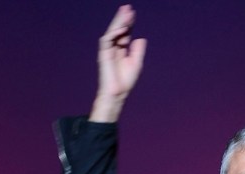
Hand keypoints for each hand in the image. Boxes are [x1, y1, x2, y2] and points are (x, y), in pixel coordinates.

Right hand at [90, 4, 147, 121]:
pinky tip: (122, 29)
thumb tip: (140, 38)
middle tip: (127, 8)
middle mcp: (113, 48)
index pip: (124, 33)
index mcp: (121, 50)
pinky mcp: (103, 55)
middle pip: (118, 30)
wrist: (117, 94)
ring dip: (118, 23)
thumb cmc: (125, 82)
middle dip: (122, 18)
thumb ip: (138, 51)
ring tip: (125, 14)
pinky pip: (107, 41)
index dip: (128, 23)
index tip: (133, 14)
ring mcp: (107, 51)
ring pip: (111, 32)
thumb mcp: (136, 64)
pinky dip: (114, 34)